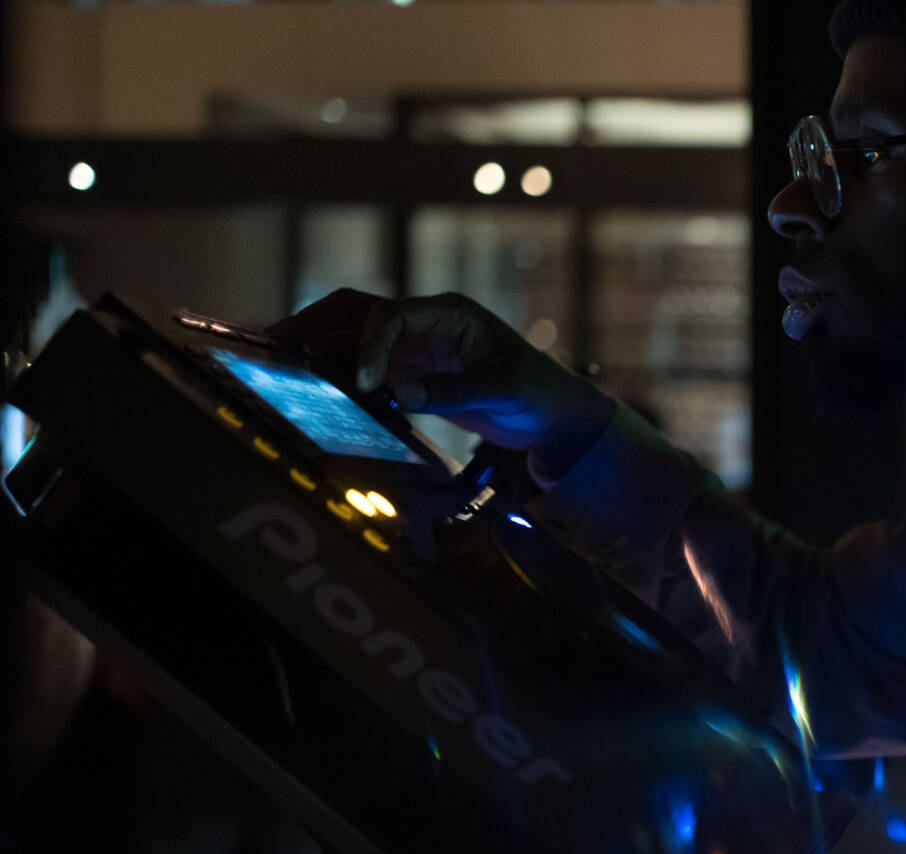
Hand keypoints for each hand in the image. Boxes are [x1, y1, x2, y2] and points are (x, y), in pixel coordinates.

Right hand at [267, 289, 615, 454]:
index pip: (392, 316)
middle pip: (360, 311)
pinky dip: (340, 370)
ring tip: (282, 361)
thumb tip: (395, 393)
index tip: (362, 382)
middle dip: (318, 323)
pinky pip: (367, 366)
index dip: (370, 345)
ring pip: (355, 336)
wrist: (554, 417)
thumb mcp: (502, 391)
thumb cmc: (539, 394)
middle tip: (278, 342)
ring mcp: (417, 347)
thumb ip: (449, 393)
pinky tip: (315, 383)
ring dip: (321, 346)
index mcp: (450, 314)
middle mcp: (427, 323)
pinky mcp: (412, 374)